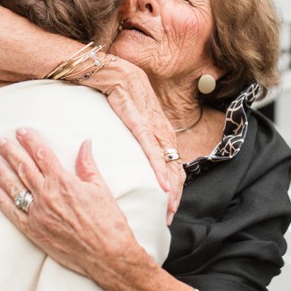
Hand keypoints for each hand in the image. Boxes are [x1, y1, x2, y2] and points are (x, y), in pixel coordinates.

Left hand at [0, 128, 140, 278]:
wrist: (107, 254)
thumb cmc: (108, 222)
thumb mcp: (101, 188)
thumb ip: (88, 165)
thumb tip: (85, 144)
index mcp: (63, 182)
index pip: (43, 155)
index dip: (31, 142)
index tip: (22, 132)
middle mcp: (47, 196)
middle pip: (24, 168)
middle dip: (11, 152)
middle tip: (0, 141)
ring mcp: (38, 214)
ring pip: (14, 187)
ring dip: (2, 171)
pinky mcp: (34, 231)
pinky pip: (12, 213)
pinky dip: (1, 200)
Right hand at [87, 59, 183, 222]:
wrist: (115, 73)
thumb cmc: (123, 96)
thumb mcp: (133, 122)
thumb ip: (139, 138)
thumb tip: (137, 155)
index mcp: (162, 134)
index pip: (173, 166)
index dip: (174, 189)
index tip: (169, 208)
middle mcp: (163, 134)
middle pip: (175, 170)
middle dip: (174, 197)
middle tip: (168, 218)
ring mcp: (154, 130)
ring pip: (168, 165)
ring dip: (170, 190)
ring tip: (168, 210)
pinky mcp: (141, 125)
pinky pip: (152, 152)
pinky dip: (159, 171)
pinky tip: (163, 186)